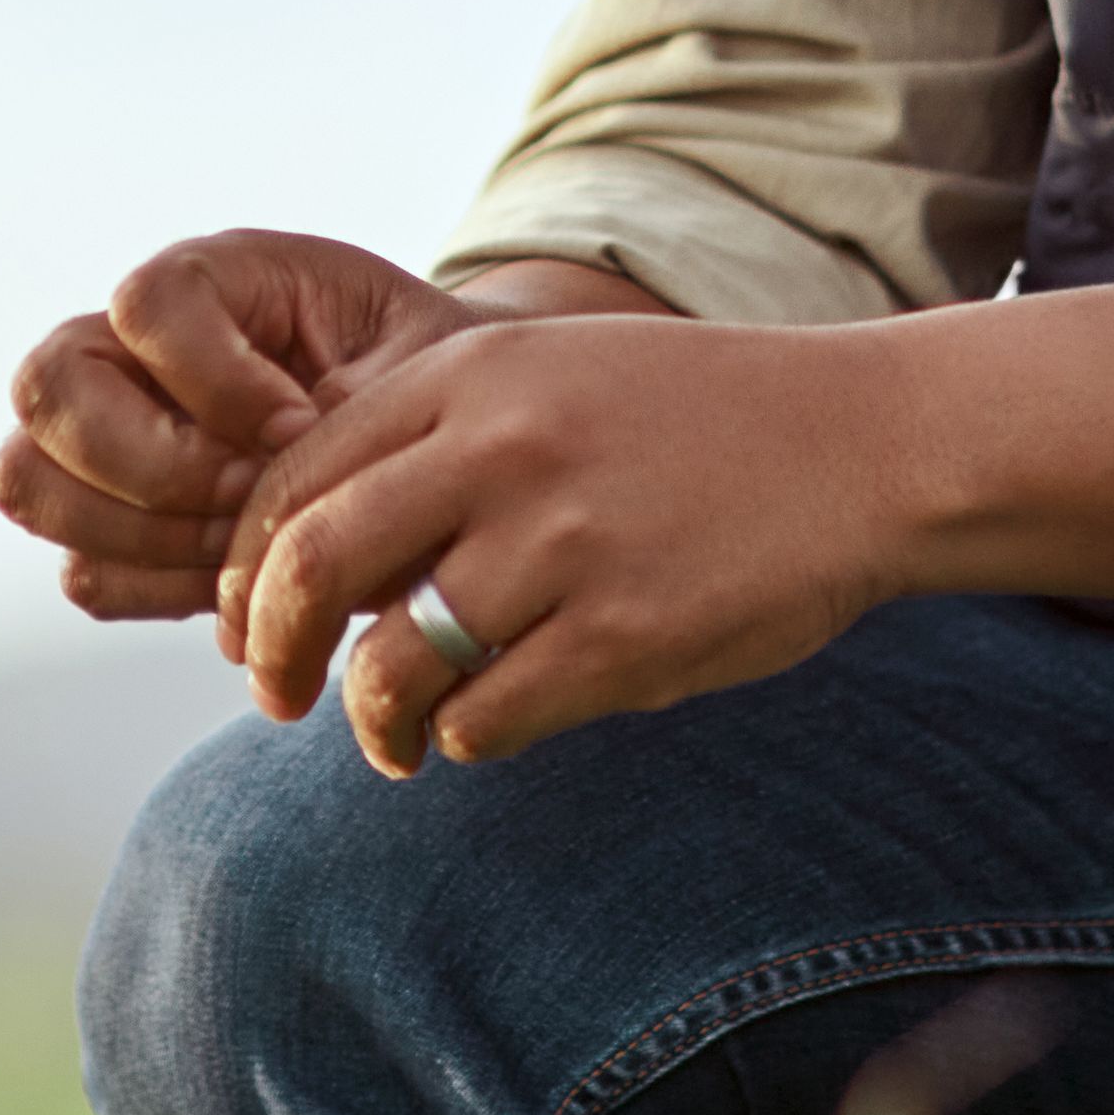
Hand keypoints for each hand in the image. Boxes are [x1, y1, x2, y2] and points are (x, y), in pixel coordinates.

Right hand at [0, 230, 473, 623]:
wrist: (440, 444)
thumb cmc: (427, 383)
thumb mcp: (417, 366)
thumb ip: (342, 409)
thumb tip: (262, 495)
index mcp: (212, 279)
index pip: (145, 304)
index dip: (216, 379)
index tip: (305, 426)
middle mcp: (130, 348)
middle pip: (46, 388)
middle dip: (152, 465)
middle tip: (252, 496)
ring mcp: (103, 437)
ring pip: (31, 483)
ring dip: (147, 533)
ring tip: (249, 543)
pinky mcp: (111, 525)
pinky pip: (84, 574)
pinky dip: (161, 589)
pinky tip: (238, 578)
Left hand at [218, 309, 913, 777]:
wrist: (865, 444)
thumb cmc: (698, 421)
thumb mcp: (553, 376)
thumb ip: (436, 442)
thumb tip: (307, 560)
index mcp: (472, 374)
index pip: (293, 478)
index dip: (248, 566)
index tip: (250, 619)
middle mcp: (502, 450)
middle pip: (310, 570)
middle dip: (271, 653)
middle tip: (276, 695)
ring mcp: (563, 547)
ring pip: (391, 668)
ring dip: (374, 721)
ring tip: (394, 738)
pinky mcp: (623, 639)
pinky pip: (484, 720)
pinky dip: (462, 740)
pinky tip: (483, 728)